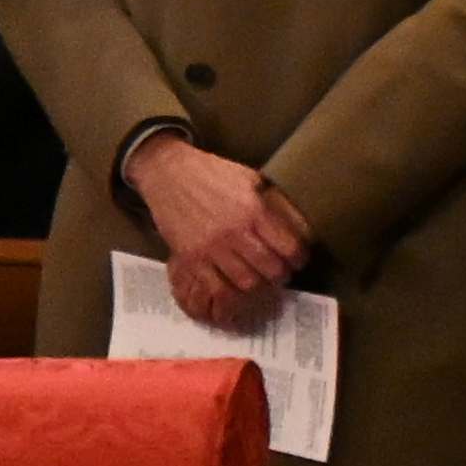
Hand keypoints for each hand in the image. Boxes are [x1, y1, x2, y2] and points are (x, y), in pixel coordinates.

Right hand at [126, 130, 311, 322]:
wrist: (166, 172)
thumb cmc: (212, 173)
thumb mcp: (251, 179)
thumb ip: (273, 204)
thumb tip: (298, 227)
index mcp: (254, 211)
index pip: (290, 248)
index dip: (299, 258)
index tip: (297, 259)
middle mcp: (234, 232)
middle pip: (271, 269)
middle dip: (281, 274)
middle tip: (279, 271)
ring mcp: (211, 247)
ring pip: (247, 282)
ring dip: (258, 284)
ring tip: (258, 278)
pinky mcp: (191, 258)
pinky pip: (216, 287)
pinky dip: (230, 293)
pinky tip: (234, 286)